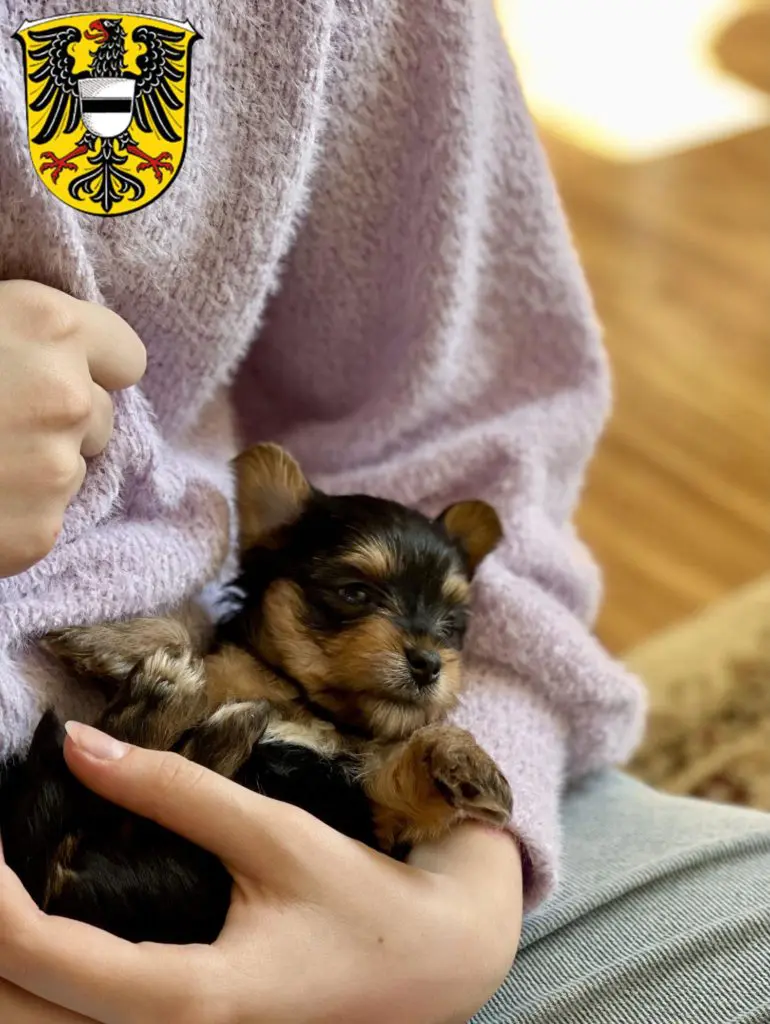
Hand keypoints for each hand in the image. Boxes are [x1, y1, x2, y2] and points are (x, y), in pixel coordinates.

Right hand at [0, 280, 145, 576]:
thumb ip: (17, 331)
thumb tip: (53, 346)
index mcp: (47, 326)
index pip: (126, 355)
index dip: (94, 367)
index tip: (66, 375)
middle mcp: (67, 397)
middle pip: (101, 417)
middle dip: (62, 421)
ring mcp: (56, 470)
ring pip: (74, 469)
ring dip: (37, 468)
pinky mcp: (38, 533)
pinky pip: (46, 519)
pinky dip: (15, 516)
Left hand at [0, 723, 521, 1023]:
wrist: (433, 969)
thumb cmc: (362, 900)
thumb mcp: (275, 835)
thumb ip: (175, 792)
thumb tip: (80, 746)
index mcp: (194, 1003)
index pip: (48, 957)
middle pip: (21, 1018)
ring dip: (9, 972)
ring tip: (12, 891)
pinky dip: (46, 988)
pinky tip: (48, 935)